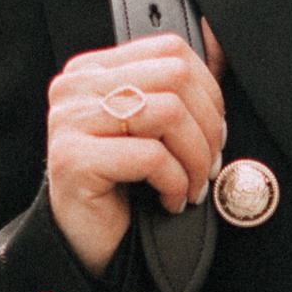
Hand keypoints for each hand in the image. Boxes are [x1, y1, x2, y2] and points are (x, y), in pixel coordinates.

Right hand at [47, 22, 226, 276]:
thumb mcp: (152, 130)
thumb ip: (176, 92)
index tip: (213, 133)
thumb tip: (222, 52)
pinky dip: (174, 183)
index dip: (209, 92)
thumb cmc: (123, 187)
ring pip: (168, 113)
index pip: (171, 49)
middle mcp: (76, 87)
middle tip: (208, 166)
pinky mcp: (72, 158)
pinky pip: (150, 156)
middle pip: (175, 77)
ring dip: (194, 159)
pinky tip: (169, 202)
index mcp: (94, 69)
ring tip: (191, 187)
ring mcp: (70, 120)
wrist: (85, 242)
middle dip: (208, 127)